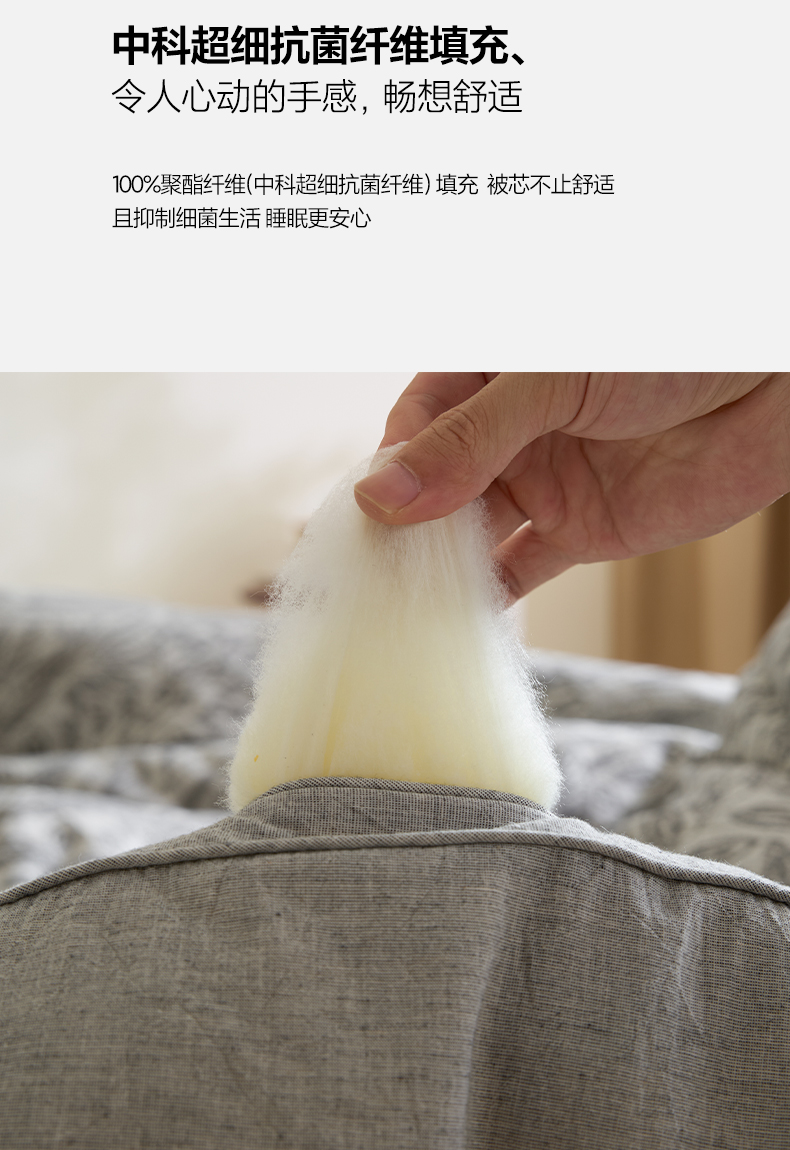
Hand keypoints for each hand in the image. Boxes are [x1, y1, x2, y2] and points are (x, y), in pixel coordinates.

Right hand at [354, 372, 789, 599]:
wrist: (774, 385)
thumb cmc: (666, 346)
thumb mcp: (554, 379)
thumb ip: (470, 440)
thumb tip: (381, 495)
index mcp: (490, 372)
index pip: (415, 425)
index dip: (388, 469)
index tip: (366, 514)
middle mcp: (508, 430)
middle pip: (434, 486)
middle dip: (402, 529)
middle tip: (367, 575)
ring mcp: (543, 480)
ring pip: (470, 532)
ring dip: (438, 567)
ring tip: (399, 606)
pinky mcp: (581, 530)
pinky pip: (520, 570)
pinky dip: (488, 598)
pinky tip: (455, 622)